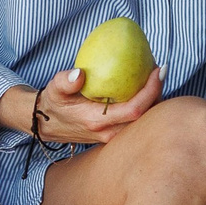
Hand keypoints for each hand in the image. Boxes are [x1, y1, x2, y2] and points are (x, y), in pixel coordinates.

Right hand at [23, 65, 166, 145]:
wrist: (46, 124)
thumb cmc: (53, 103)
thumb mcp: (54, 89)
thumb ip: (65, 81)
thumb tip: (79, 74)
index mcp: (98, 121)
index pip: (135, 110)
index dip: (151, 91)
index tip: (159, 70)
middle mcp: (109, 132)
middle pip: (147, 116)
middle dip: (158, 93)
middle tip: (159, 68)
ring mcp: (113, 135)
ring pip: (144, 120)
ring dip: (153, 98)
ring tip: (154, 75)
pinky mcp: (114, 133)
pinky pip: (136, 119)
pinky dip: (145, 103)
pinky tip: (144, 86)